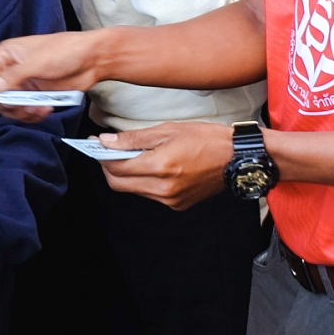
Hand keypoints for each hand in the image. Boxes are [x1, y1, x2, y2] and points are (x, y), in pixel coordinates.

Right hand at [0, 31, 108, 123]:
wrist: (92, 60)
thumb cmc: (66, 51)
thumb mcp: (37, 62)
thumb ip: (13, 75)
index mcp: (6, 55)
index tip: (3, 98)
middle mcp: (11, 70)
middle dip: (8, 105)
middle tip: (25, 106)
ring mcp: (22, 84)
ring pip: (8, 108)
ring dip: (22, 112)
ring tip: (39, 109)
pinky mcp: (34, 96)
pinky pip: (24, 112)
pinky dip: (32, 115)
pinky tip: (45, 110)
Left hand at [94, 122, 231, 209]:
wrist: (238, 158)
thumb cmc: (209, 139)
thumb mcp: (169, 130)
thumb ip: (134, 138)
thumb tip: (108, 142)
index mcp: (160, 167)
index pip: (116, 167)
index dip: (102, 155)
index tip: (96, 144)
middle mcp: (163, 188)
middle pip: (120, 184)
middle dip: (109, 168)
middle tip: (108, 150)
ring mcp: (170, 200)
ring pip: (134, 189)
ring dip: (127, 174)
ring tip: (132, 155)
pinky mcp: (178, 204)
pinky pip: (151, 194)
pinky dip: (145, 180)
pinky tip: (151, 165)